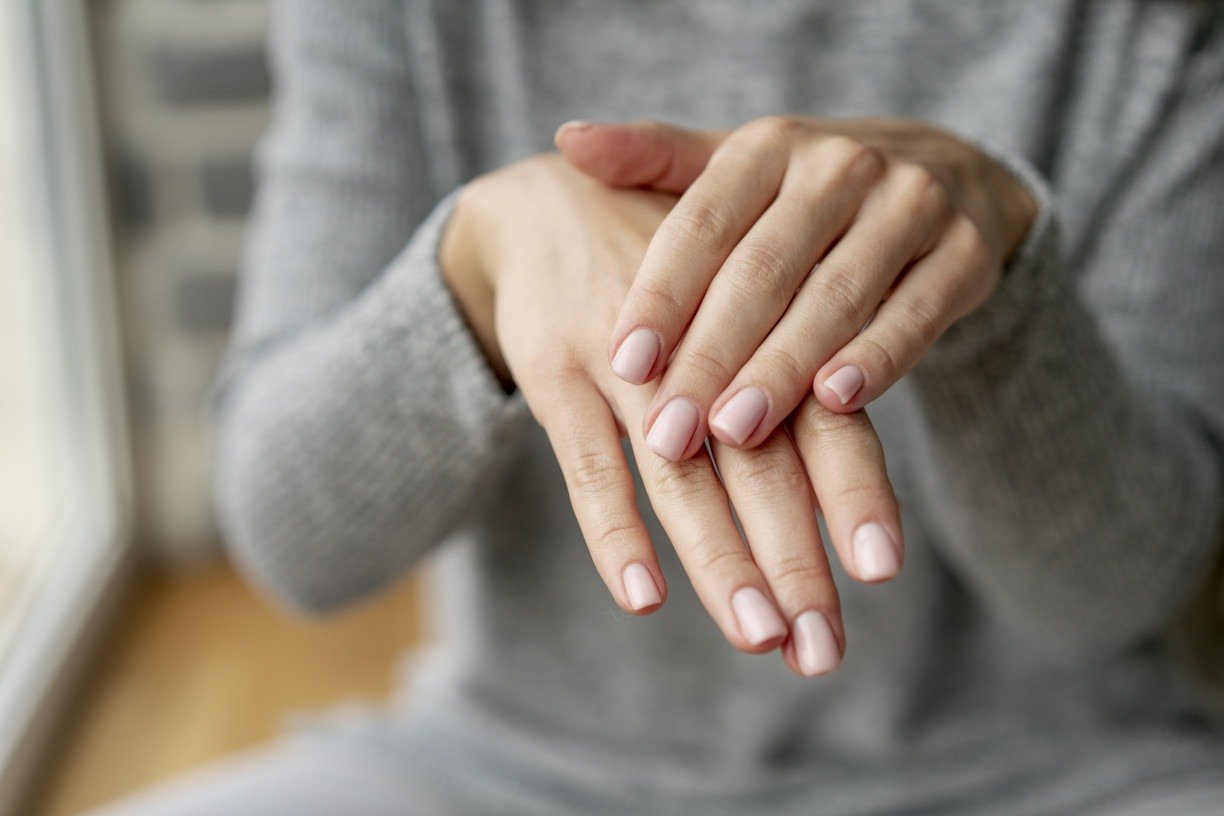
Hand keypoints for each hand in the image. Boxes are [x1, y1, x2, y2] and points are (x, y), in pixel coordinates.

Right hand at [441, 155, 904, 674]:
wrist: (544, 200)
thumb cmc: (665, 275)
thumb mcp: (729, 307)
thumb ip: (780, 385)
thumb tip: (837, 499)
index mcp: (763, 327)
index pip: (823, 422)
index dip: (853, 495)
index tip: (881, 574)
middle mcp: (704, 345)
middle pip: (761, 466)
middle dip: (794, 562)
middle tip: (824, 651)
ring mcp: (625, 362)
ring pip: (680, 475)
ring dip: (721, 560)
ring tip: (759, 638)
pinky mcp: (554, 371)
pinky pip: (585, 464)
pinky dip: (614, 531)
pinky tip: (643, 595)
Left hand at [556, 117, 1035, 459]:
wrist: (945, 174)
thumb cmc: (805, 193)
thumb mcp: (735, 168)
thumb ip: (656, 161)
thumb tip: (569, 140)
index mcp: (769, 145)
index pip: (703, 223)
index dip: (661, 295)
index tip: (622, 362)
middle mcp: (840, 166)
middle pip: (762, 271)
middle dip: (711, 356)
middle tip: (670, 429)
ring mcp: (910, 205)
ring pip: (834, 298)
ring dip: (781, 369)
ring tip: (734, 431)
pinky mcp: (964, 253)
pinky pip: (914, 313)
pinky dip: (877, 357)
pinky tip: (836, 402)